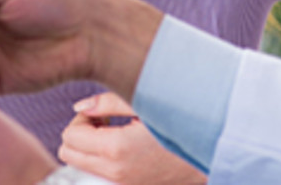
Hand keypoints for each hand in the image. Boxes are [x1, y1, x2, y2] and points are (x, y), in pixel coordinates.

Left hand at [59, 93, 206, 184]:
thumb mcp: (144, 103)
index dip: (82, 118)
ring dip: (91, 146)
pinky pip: (100, 172)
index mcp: (116, 149)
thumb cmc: (181, 120)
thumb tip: (79, 108)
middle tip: (106, 120)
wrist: (212, 151)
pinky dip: (103, 157)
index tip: (103, 111)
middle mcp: (115, 173)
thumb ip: (107, 102)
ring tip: (118, 130)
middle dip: (81, 133)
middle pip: (68, 154)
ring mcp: (122, 184)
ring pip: (82, 165)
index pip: (69, 136)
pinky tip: (127, 143)